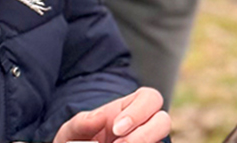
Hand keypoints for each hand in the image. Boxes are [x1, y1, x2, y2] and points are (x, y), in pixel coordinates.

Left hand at [53, 87, 169, 142]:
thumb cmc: (77, 141)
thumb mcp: (72, 130)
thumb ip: (81, 123)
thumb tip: (100, 118)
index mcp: (130, 109)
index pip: (150, 98)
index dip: (138, 112)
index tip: (116, 128)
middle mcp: (145, 126)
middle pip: (164, 121)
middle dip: (144, 134)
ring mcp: (148, 142)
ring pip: (162, 142)